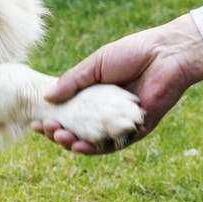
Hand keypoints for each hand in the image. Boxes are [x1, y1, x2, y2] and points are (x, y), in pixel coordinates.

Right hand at [33, 14, 202, 153]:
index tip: (37, 120)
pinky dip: (95, 148)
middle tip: (47, 129)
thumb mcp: (95, 65)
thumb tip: (46, 98)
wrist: (166, 55)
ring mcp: (120, 123)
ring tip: (60, 137)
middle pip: (78, 129)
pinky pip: (113, 146)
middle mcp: (107, 111)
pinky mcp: (137, 131)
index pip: (70, 112)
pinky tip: (79, 145)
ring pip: (93, 141)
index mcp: (95, 94)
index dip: (52, 118)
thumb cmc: (132, 53)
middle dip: (59, 133)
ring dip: (73, 143)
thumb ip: (71, 81)